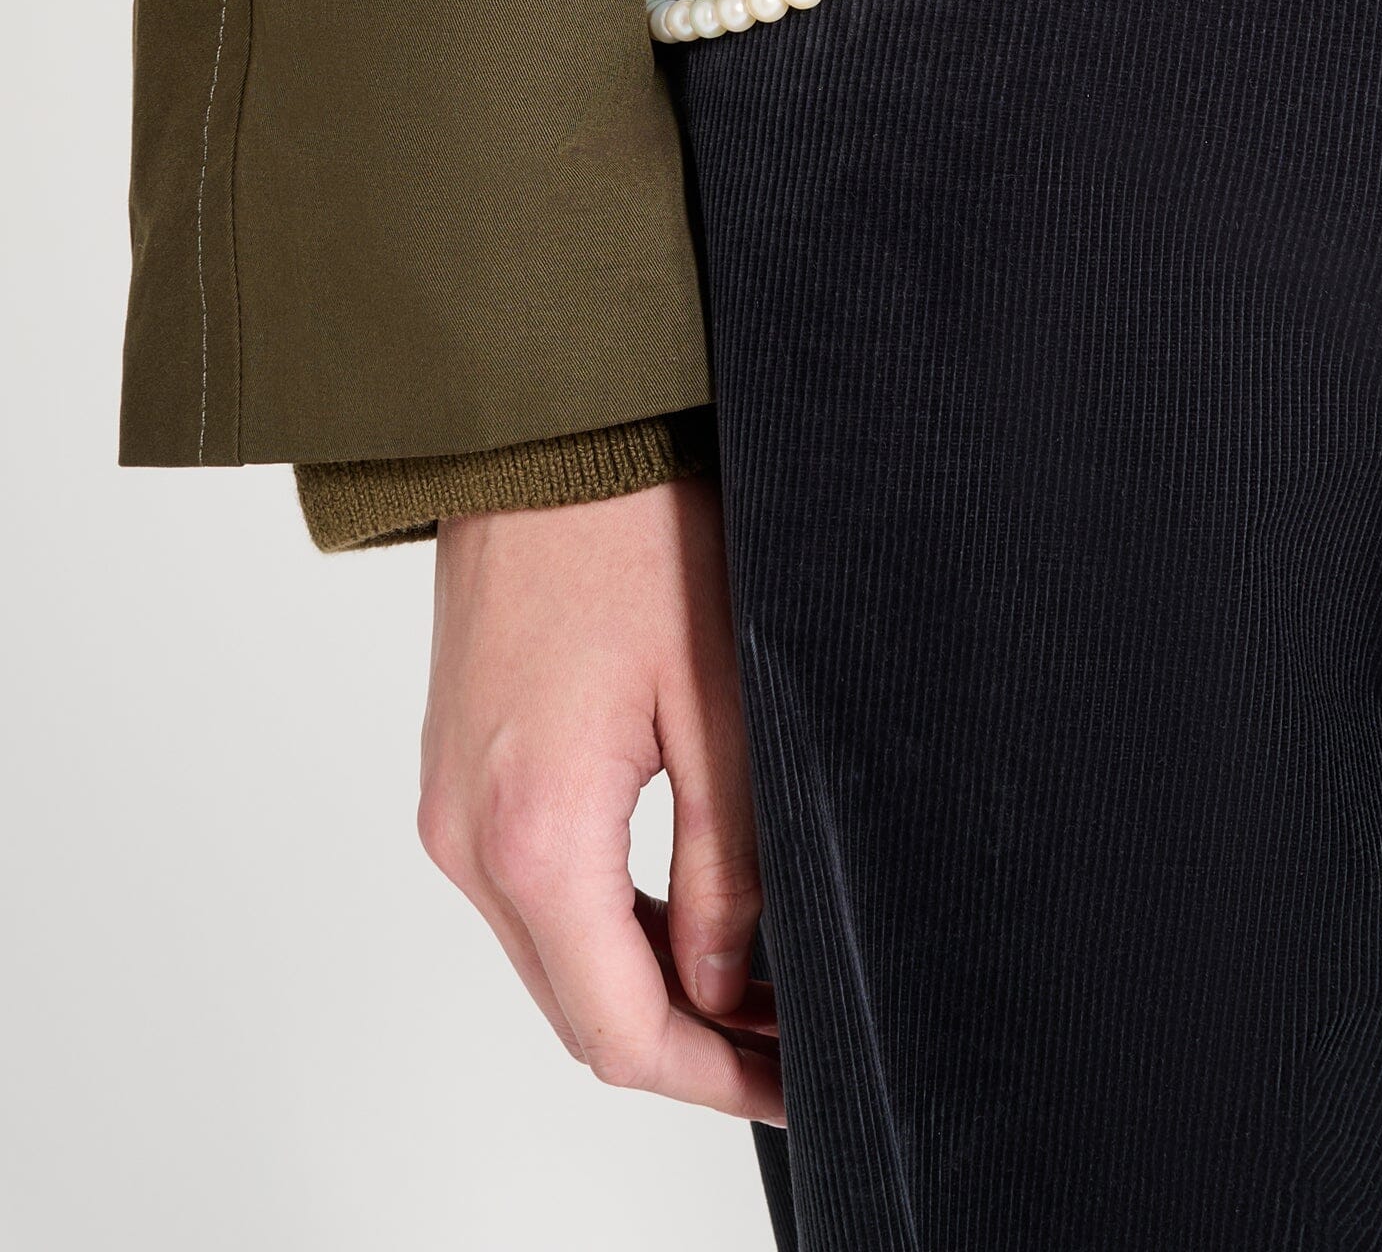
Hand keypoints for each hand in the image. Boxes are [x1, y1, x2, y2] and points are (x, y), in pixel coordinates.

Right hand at [418, 475, 782, 1121]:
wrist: (543, 431)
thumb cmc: (636, 535)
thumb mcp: (723, 705)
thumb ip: (729, 867)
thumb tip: (733, 987)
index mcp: (536, 835)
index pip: (620, 1029)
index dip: (716, 1079)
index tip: (796, 1082)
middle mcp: (469, 839)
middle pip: (579, 1007)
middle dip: (691, 1045)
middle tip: (797, 1045)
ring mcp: (451, 805)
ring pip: (554, 953)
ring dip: (652, 986)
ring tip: (763, 989)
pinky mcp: (457, 769)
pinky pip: (531, 890)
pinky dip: (608, 923)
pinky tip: (691, 916)